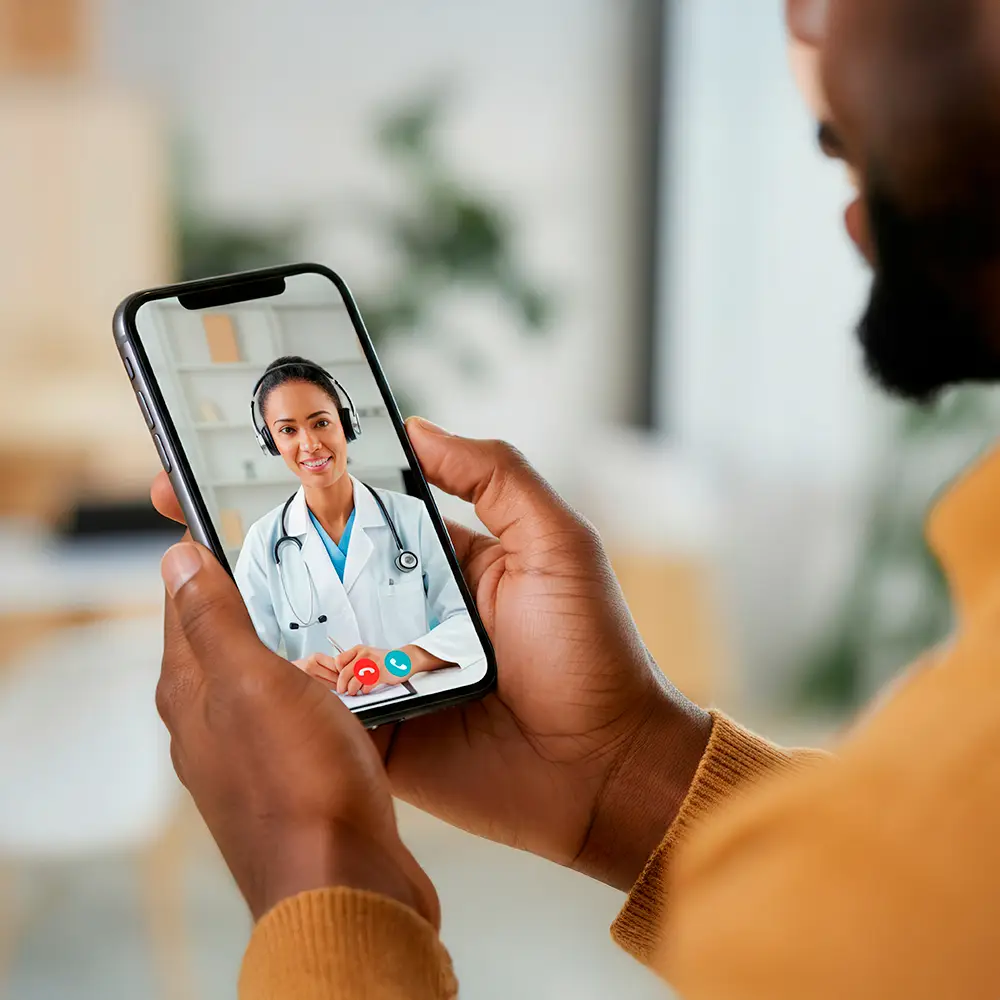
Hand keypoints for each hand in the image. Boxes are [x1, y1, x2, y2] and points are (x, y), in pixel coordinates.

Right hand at [150, 423, 711, 892]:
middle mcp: (406, 611)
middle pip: (320, 570)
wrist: (602, 772)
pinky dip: (278, 684)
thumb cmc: (592, 653)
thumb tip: (417, 429)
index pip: (364, 513)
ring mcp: (385, 672)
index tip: (247, 453)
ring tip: (187, 568)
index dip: (310, 484)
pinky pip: (314, 704)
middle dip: (258, 539)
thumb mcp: (556, 545)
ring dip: (254, 608)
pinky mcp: (374, 730)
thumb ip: (496, 478)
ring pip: (305, 634)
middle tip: (187, 503)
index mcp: (444, 562)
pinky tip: (227, 652)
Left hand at [155, 540, 438, 924]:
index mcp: (193, 690)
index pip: (187, 600)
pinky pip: (307, 705)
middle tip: (311, 555)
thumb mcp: (253, 683)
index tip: (244, 514)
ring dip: (303, 636)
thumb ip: (214, 620)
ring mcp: (256, 747)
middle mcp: (214, 720)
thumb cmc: (300, 787)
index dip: (209, 551)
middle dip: (265, 591)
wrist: (346, 885)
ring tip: (346, 605)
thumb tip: (175, 559)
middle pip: (232, 633)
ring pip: (273, 668)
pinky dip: (328, 679)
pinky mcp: (297, 769)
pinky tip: (362, 673)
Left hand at [333, 645, 390, 695]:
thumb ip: (354, 663)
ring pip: (354, 681)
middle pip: (345, 673)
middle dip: (342, 685)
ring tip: (354, 691)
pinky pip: (367, 685)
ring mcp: (372, 664)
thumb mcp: (367, 656)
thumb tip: (341, 677)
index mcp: (359, 650)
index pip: (339, 660)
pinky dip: (365, 690)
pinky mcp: (380, 673)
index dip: (338, 672)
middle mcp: (364, 655)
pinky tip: (367, 688)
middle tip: (342, 690)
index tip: (340, 678)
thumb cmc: (384, 660)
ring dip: (353, 689)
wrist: (404, 659)